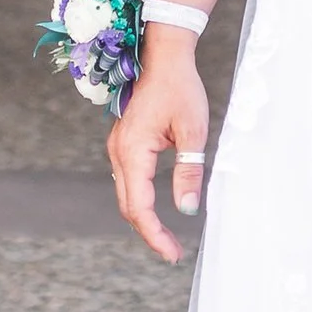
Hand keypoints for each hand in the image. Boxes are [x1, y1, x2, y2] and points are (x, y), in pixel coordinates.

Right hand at [109, 35, 211, 263]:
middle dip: (149, 232)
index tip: (173, 254)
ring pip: (126, 196)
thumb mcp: (193, 132)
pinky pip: (128, 181)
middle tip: (173, 253)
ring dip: (144, 218)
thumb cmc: (181, 89)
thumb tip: (187, 210)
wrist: (164, 57)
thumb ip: (189, 172)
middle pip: (128, 206)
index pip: (139, 206)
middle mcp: (118, 153)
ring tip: (168, 239)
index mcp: (132, 151)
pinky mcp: (124, 145)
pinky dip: (140, 201)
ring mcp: (118, 149)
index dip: (155, 233)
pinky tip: (157, 212)